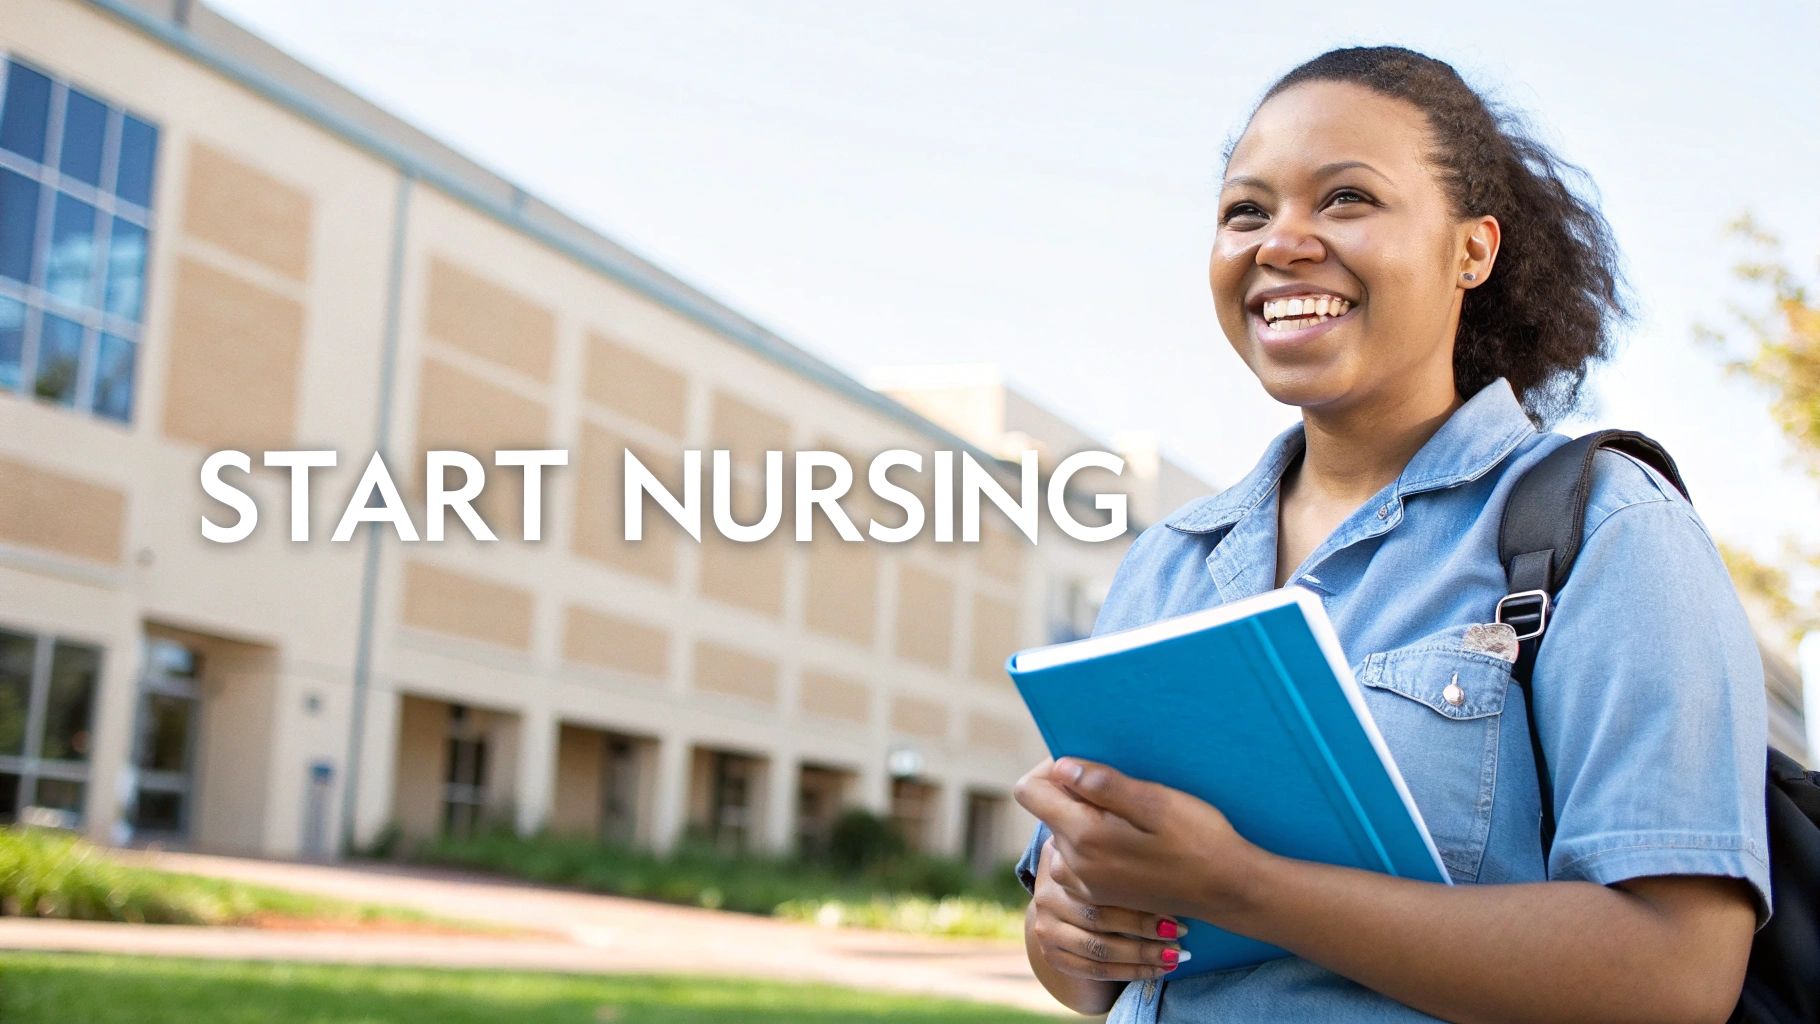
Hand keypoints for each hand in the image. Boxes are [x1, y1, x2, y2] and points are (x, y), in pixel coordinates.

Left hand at [1013, 756, 1265, 924]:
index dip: (1049, 768)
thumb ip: (1103, 785)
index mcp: (1083, 837)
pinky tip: (1132, 842)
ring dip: (1085, 818)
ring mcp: (1084, 884)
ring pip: (1062, 833)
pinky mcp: (1098, 894)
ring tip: (1131, 818)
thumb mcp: (1156, 802)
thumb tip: (1061, 767)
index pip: (1029, 791)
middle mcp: (1073, 865)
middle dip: (1074, 793)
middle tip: (1123, 792)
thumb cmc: (1198, 839)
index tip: (1087, 766)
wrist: (1227, 891)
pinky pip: (1077, 857)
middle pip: (1048, 810)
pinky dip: (1094, 841)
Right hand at [1028, 833, 1188, 981]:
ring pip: (1099, 947)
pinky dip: (1132, 971)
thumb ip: (1113, 825)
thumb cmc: (1110, 867)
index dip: (1135, 888)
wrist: (1076, 907)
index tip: (1170, 893)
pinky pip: (1096, 970)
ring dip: (1143, 953)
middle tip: (1182, 929)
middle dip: (1145, 925)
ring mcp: (1046, 927)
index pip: (1094, 875)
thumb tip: (1132, 802)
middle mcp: (1046, 893)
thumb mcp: (1107, 840)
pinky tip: (1160, 969)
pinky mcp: (1054, 955)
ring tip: (1177, 953)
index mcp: (1058, 858)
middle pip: (1098, 915)